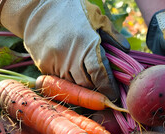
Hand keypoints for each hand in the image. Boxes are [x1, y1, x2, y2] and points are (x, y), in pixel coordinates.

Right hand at [0, 0, 129, 99]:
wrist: (38, 7)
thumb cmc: (72, 10)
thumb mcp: (96, 17)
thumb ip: (112, 34)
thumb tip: (126, 50)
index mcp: (87, 44)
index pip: (100, 75)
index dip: (107, 87)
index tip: (113, 94)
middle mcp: (70, 56)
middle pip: (86, 84)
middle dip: (95, 87)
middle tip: (101, 88)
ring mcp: (55, 62)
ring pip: (71, 84)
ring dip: (80, 84)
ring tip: (85, 77)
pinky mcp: (43, 65)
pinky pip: (58, 79)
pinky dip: (65, 78)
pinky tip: (69, 68)